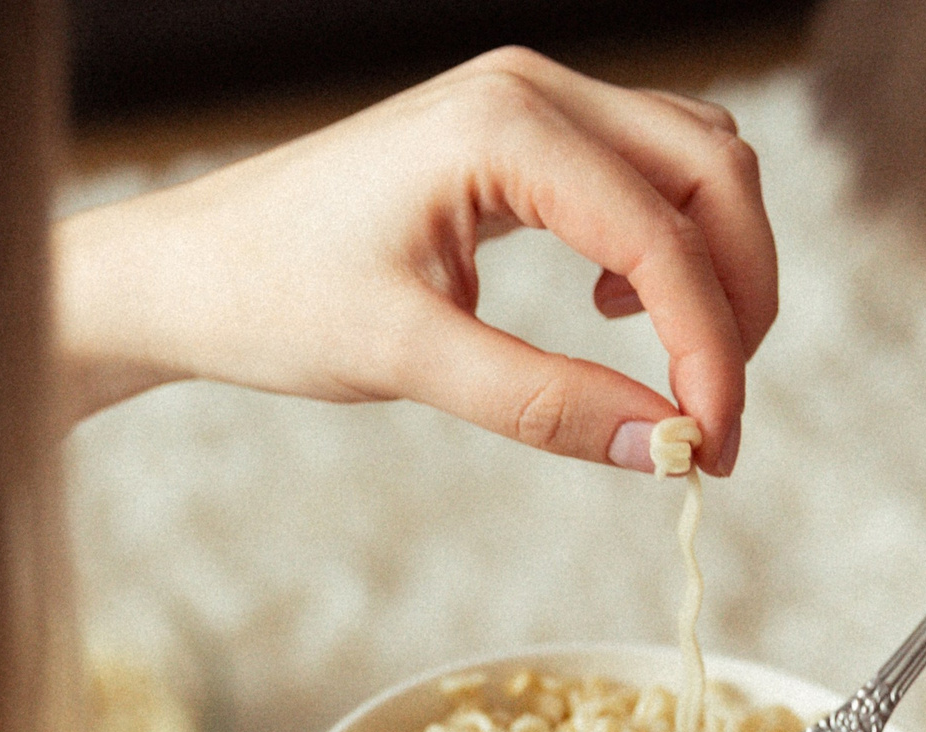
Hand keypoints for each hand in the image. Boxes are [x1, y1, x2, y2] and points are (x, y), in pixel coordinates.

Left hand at [56, 48, 774, 472]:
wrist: (187, 267)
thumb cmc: (270, 298)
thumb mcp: (409, 359)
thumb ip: (544, 402)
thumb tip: (663, 448)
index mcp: (504, 126)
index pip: (661, 237)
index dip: (709, 350)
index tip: (713, 448)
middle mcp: (533, 89)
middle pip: (713, 174)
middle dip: (739, 297)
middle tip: (716, 419)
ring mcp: (530, 102)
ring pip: (694, 163)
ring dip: (714, 266)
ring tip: (681, 372)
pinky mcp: (522, 135)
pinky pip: (643, 171)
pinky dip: (667, 243)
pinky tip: (612, 312)